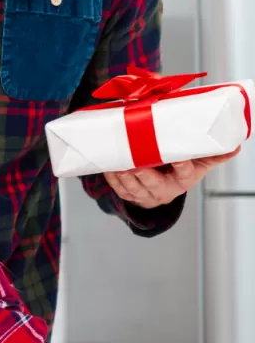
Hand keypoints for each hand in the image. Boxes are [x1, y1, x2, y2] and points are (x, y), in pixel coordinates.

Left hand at [106, 147, 241, 209]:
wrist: (161, 191)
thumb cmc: (178, 173)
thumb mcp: (197, 165)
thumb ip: (212, 156)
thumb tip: (235, 147)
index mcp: (182, 181)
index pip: (184, 174)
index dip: (181, 166)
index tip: (177, 158)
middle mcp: (163, 190)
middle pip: (153, 184)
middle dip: (144, 174)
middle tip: (135, 164)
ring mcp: (144, 195)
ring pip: (132, 187)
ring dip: (123, 176)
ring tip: (116, 162)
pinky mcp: (128, 195)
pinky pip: (118, 188)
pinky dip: (111, 178)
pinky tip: (107, 165)